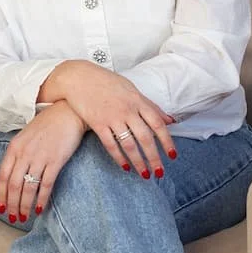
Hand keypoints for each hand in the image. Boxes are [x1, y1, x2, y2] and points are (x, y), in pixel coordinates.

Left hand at [0, 100, 85, 221]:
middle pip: (13, 185)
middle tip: (13, 218)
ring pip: (28, 188)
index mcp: (14, 147)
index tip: (1, 208)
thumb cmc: (46, 125)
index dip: (1, 195)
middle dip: (12, 205)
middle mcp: (24, 153)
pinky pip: (46, 184)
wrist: (68, 112)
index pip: (2, 176)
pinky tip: (40, 209)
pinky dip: (41, 199)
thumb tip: (7, 178)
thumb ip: (15, 155)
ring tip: (24, 217)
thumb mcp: (25, 137)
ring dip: (25, 205)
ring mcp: (40, 157)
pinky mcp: (56, 161)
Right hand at [39, 61, 176, 176]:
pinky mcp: (98, 124)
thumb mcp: (132, 90)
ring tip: (146, 175)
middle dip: (155, 158)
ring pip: (130, 145)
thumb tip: (170, 120)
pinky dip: (119, 158)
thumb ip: (151, 106)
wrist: (79, 78)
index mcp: (138, 101)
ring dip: (139, 162)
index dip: (167, 141)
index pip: (158, 124)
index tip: (173, 155)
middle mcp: (128, 110)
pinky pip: (111, 145)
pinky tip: (126, 167)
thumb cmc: (107, 82)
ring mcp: (112, 117)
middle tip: (160, 173)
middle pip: (146, 138)